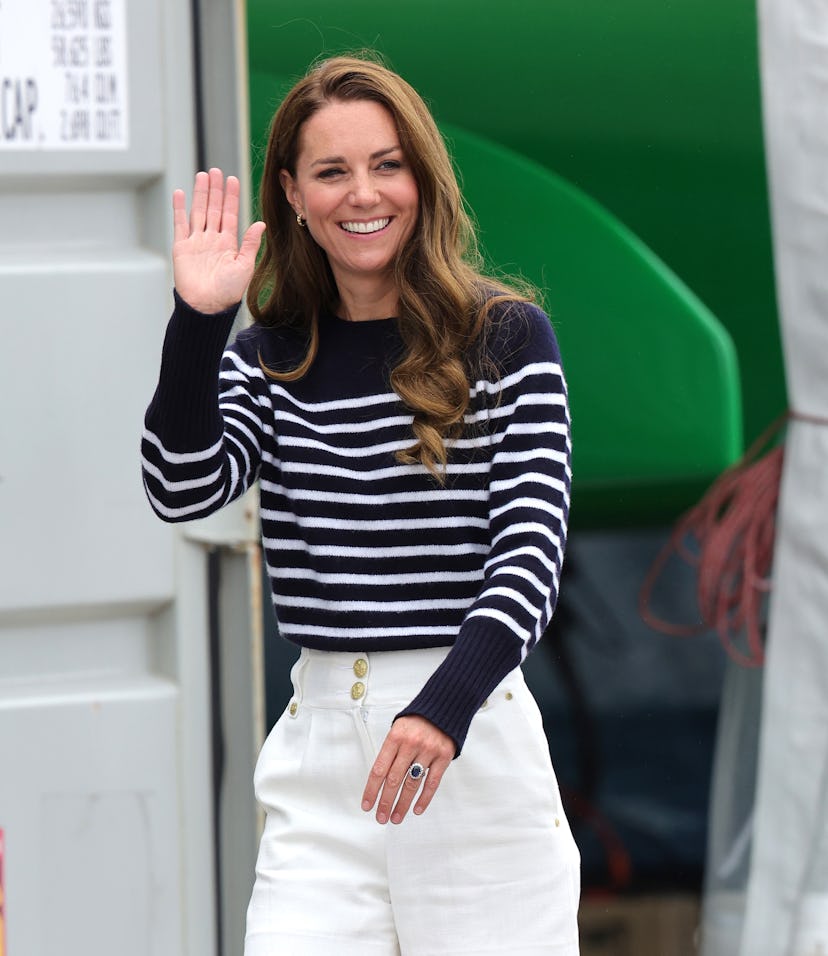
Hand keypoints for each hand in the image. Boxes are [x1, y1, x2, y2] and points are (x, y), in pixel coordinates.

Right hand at [172, 167, 265, 313]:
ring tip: (202, 175)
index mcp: (229, 244)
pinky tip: (180, 193)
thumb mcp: (245, 266)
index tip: (232, 180)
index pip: (230, 214)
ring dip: (200, 194)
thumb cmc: (228, 291)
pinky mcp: (181, 247)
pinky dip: (179, 208)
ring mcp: (196, 242)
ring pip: (198, 212)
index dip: (231, 197)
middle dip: (215, 190)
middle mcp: (212, 240)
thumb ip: (251, 244)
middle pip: (213, 209)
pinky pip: (180, 224)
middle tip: (217, 171)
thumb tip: (260, 224)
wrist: (207, 306)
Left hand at [361, 716, 454, 824]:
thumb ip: (390, 750)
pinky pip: (432, 782)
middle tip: (381, 817)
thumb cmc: (418, 720)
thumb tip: (379, 778)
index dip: (371, 790)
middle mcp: (410, 744)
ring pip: (412, 784)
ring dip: (402, 804)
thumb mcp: (398, 728)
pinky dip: (424, 798)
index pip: (379, 769)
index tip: (367, 804)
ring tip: (395, 817)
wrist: (444, 706)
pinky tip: (416, 808)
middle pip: (394, 780)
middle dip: (385, 802)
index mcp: (395, 737)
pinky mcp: (444, 757)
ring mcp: (428, 751)